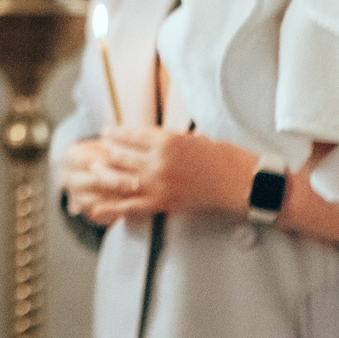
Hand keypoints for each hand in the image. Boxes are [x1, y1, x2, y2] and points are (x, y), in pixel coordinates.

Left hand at [59, 126, 256, 226]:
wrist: (243, 182)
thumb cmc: (225, 157)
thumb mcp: (194, 138)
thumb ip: (169, 139)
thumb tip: (149, 138)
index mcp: (168, 140)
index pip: (131, 133)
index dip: (116, 132)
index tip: (108, 130)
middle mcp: (159, 161)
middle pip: (121, 153)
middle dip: (108, 149)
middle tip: (100, 147)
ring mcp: (160, 184)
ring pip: (121, 178)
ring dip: (105, 172)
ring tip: (95, 168)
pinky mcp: (165, 203)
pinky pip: (132, 205)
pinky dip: (113, 206)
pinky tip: (96, 206)